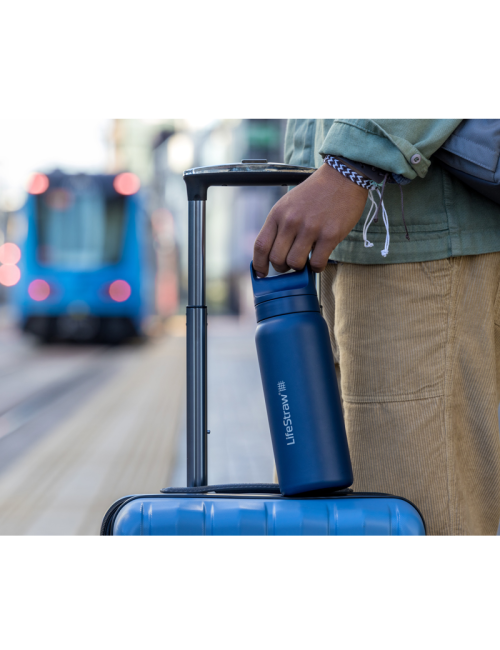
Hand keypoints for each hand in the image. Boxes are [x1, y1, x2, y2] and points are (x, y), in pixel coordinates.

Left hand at [253, 162, 367, 275]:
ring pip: (295, 264)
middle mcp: (291, 221)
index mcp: (278, 213)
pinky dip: (316, 267)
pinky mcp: (330, 235)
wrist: (343, 177)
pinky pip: (316, 263)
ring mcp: (310, 228)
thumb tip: (274, 254)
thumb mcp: (289, 204)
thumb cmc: (315, 193)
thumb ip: (280, 226)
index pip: (261, 245)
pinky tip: (319, 259)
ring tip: (306, 260)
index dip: (259, 264)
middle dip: (282, 267)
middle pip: (276, 259)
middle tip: (290, 264)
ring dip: (299, 268)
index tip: (262, 274)